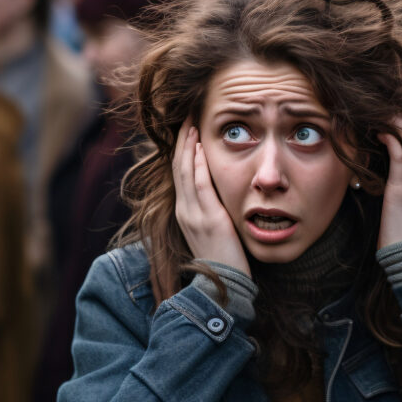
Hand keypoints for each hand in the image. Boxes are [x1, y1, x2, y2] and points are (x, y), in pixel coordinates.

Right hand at [172, 121, 250, 275]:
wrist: (222, 285)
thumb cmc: (223, 259)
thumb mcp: (213, 230)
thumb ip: (213, 211)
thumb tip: (222, 194)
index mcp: (185, 213)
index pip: (180, 174)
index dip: (182, 150)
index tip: (188, 129)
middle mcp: (184, 210)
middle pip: (178, 167)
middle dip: (182, 140)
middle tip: (187, 117)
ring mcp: (193, 214)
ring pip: (185, 171)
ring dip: (188, 145)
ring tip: (192, 123)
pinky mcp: (208, 218)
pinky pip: (199, 185)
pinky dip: (197, 164)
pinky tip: (199, 147)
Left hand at [377, 115, 401, 249]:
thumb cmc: (400, 232)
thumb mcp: (401, 202)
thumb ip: (397, 184)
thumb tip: (381, 171)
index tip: (390, 113)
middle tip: (384, 107)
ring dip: (398, 122)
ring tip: (381, 113)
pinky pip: (401, 157)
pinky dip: (391, 140)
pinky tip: (379, 133)